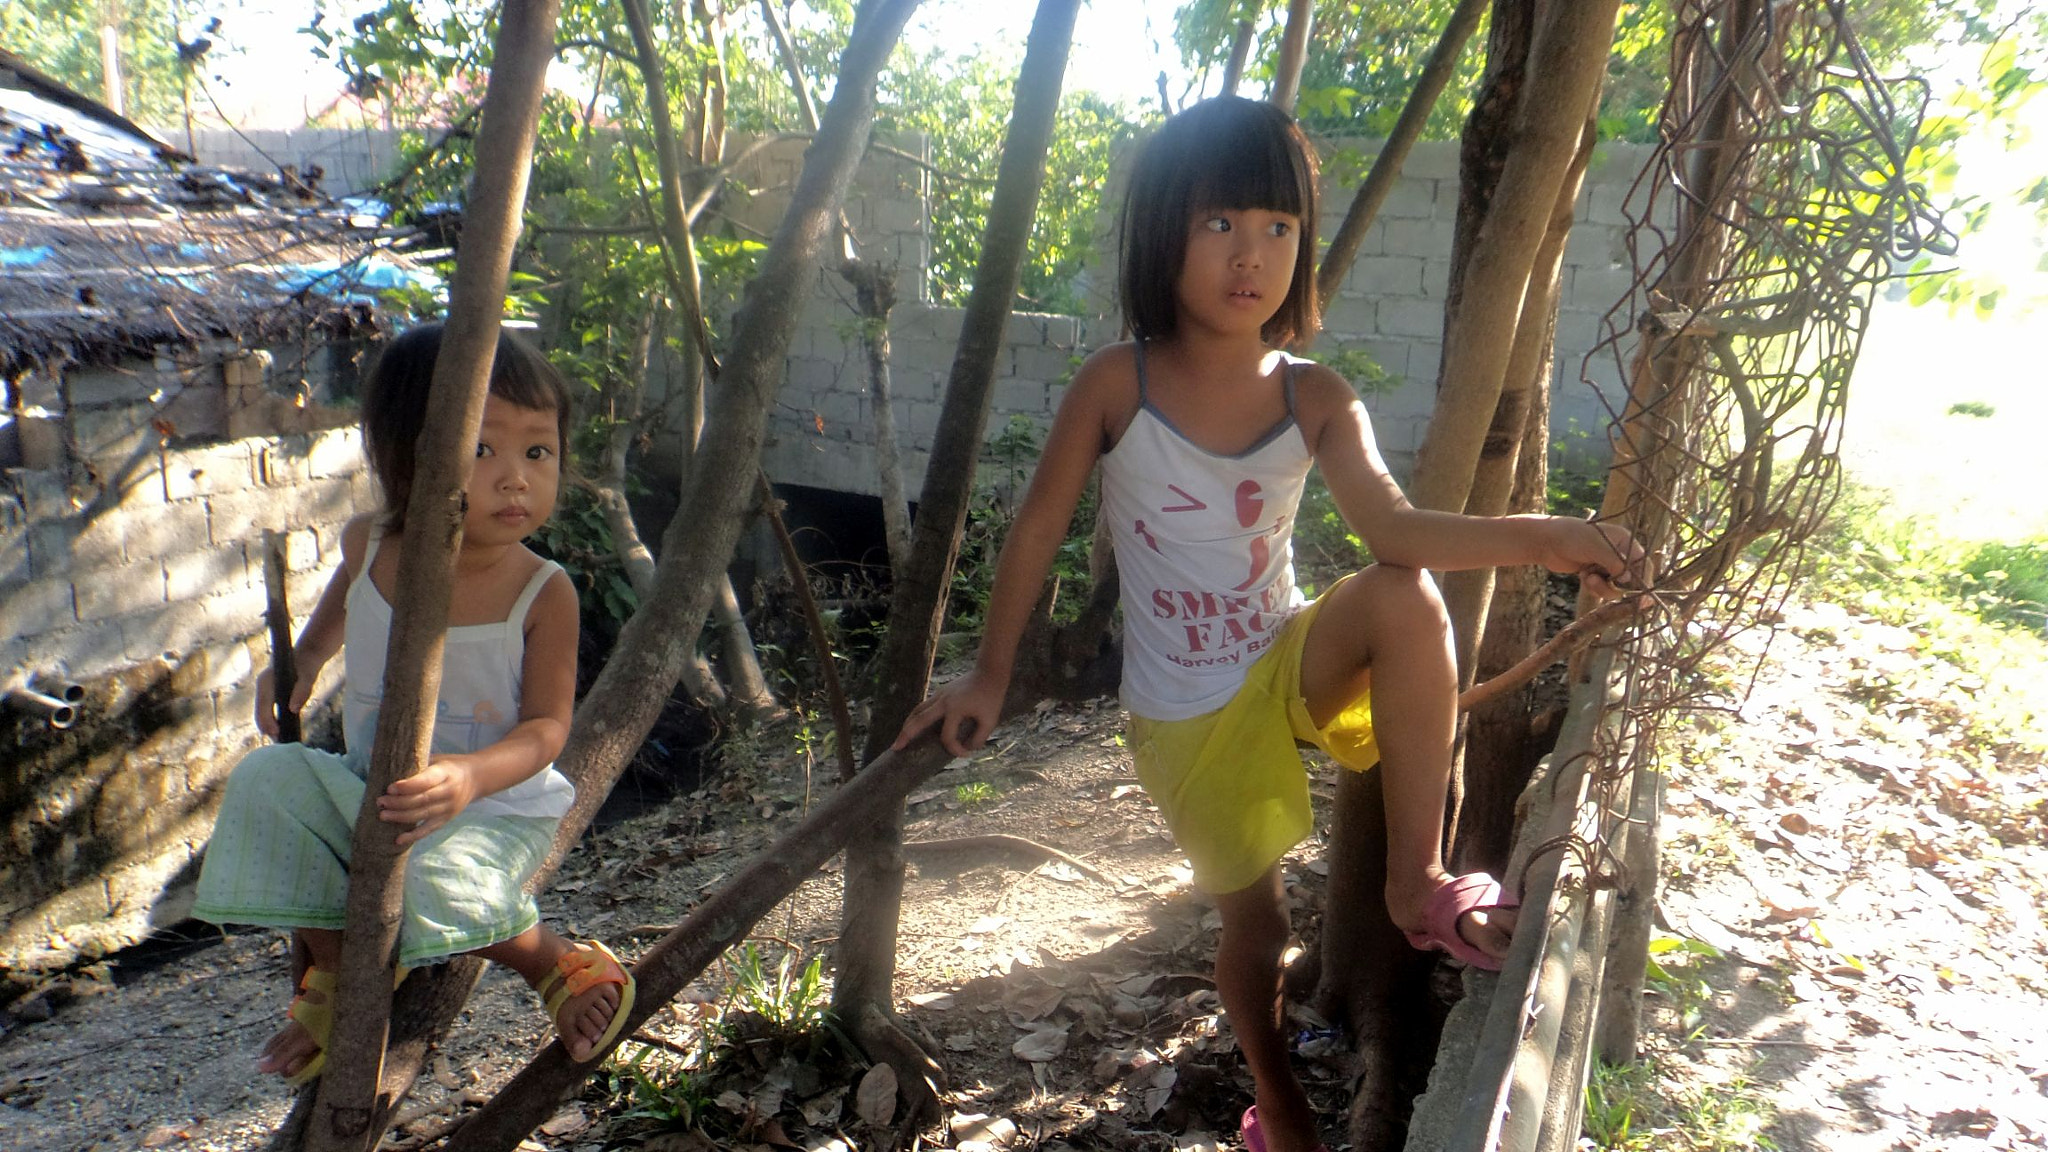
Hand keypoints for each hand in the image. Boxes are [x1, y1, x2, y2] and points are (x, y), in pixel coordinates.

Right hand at [253, 666, 314, 738]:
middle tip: (279, 741)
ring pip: (262, 712)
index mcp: (266, 683)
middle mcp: (262, 686)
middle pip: (260, 713)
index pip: (263, 708)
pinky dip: (272, 719)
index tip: (277, 734)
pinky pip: (267, 709)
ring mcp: (265, 689)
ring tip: (280, 738)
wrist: (307, 653)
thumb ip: (301, 692)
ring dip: (269, 725)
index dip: (268, 723)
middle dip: (267, 728)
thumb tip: (293, 710)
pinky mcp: (271, 692)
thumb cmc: (307, 664)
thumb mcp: (308, 677)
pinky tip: (282, 728)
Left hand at [377, 756, 479, 845]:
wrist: (477, 778)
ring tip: (383, 815)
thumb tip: (375, 752)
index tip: (389, 788)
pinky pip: (428, 830)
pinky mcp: (446, 819)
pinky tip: (398, 839)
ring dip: (401, 817)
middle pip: (421, 800)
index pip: (426, 781)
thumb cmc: (450, 766)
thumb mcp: (436, 758)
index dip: (407, 786)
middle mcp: (449, 791)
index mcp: (446, 773)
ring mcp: (448, 808)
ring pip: (422, 815)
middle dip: (398, 803)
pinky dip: (413, 835)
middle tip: (380, 802)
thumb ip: (411, 761)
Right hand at [891, 669, 1005, 757]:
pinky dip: (916, 717)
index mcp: (955, 709)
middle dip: (906, 735)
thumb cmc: (992, 697)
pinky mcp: (940, 692)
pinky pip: (923, 706)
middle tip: (895, 748)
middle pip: (918, 720)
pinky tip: (914, 725)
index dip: (955, 749)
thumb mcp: (990, 720)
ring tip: (900, 738)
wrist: (989, 673)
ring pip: (917, 710)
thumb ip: (979, 738)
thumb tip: (968, 749)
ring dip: (907, 725)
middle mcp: (942, 701)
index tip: (966, 753)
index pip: (947, 736)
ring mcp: (939, 695)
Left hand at [1539, 517, 1647, 600]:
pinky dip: (1593, 587)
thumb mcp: (1596, 548)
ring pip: (1615, 587)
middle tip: (1598, 583)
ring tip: (1587, 578)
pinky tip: (1582, 576)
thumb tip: (1629, 580)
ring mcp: (1607, 565)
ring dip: (1602, 587)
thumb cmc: (1572, 537)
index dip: (1642, 581)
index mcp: (1625, 541)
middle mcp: (1619, 553)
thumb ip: (1614, 563)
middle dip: (1615, 586)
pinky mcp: (1595, 574)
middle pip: (1630, 580)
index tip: (1640, 598)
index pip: (1642, 564)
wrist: (1546, 541)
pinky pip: (1602, 589)